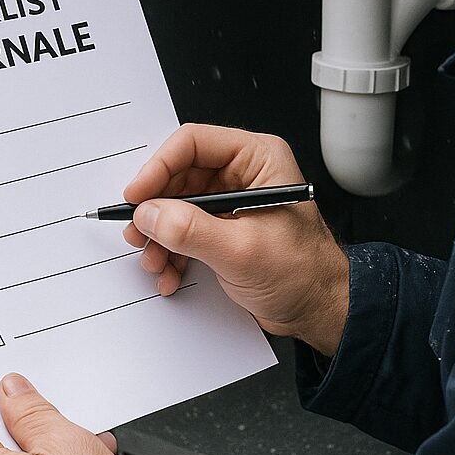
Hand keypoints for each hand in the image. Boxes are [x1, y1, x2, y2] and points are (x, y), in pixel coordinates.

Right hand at [122, 123, 349, 357]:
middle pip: (179, 176)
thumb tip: (150, 214)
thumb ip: (191, 230)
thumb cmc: (303, 274)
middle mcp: (244, 174)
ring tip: (155, 261)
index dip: (159, 166)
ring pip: (176, 205)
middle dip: (156, 209)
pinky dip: (171, 252)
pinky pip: (183, 229)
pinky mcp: (223, 228)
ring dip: (160, 236)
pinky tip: (170, 274)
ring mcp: (232, 202)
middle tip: (138, 233)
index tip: (137, 196)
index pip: (194, 144)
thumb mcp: (241, 251)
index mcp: (258, 160)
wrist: (317, 310)